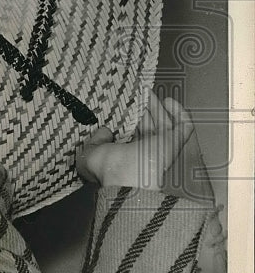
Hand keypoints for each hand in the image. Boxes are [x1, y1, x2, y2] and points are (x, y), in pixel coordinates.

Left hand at [76, 91, 200, 193]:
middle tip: (136, 93)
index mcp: (127, 154)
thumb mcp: (90, 154)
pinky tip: (169, 101)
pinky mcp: (174, 143)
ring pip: (163, 123)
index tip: (123, 104)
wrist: (128, 180)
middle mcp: (145, 150)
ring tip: (148, 91)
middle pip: (148, 125)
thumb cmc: (107, 169)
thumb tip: (104, 131)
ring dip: (157, 106)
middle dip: (143, 109)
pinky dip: (179, 113)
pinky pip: (183, 126)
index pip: (131, 133)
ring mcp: (161, 146)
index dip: (129, 118)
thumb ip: (95, 140)